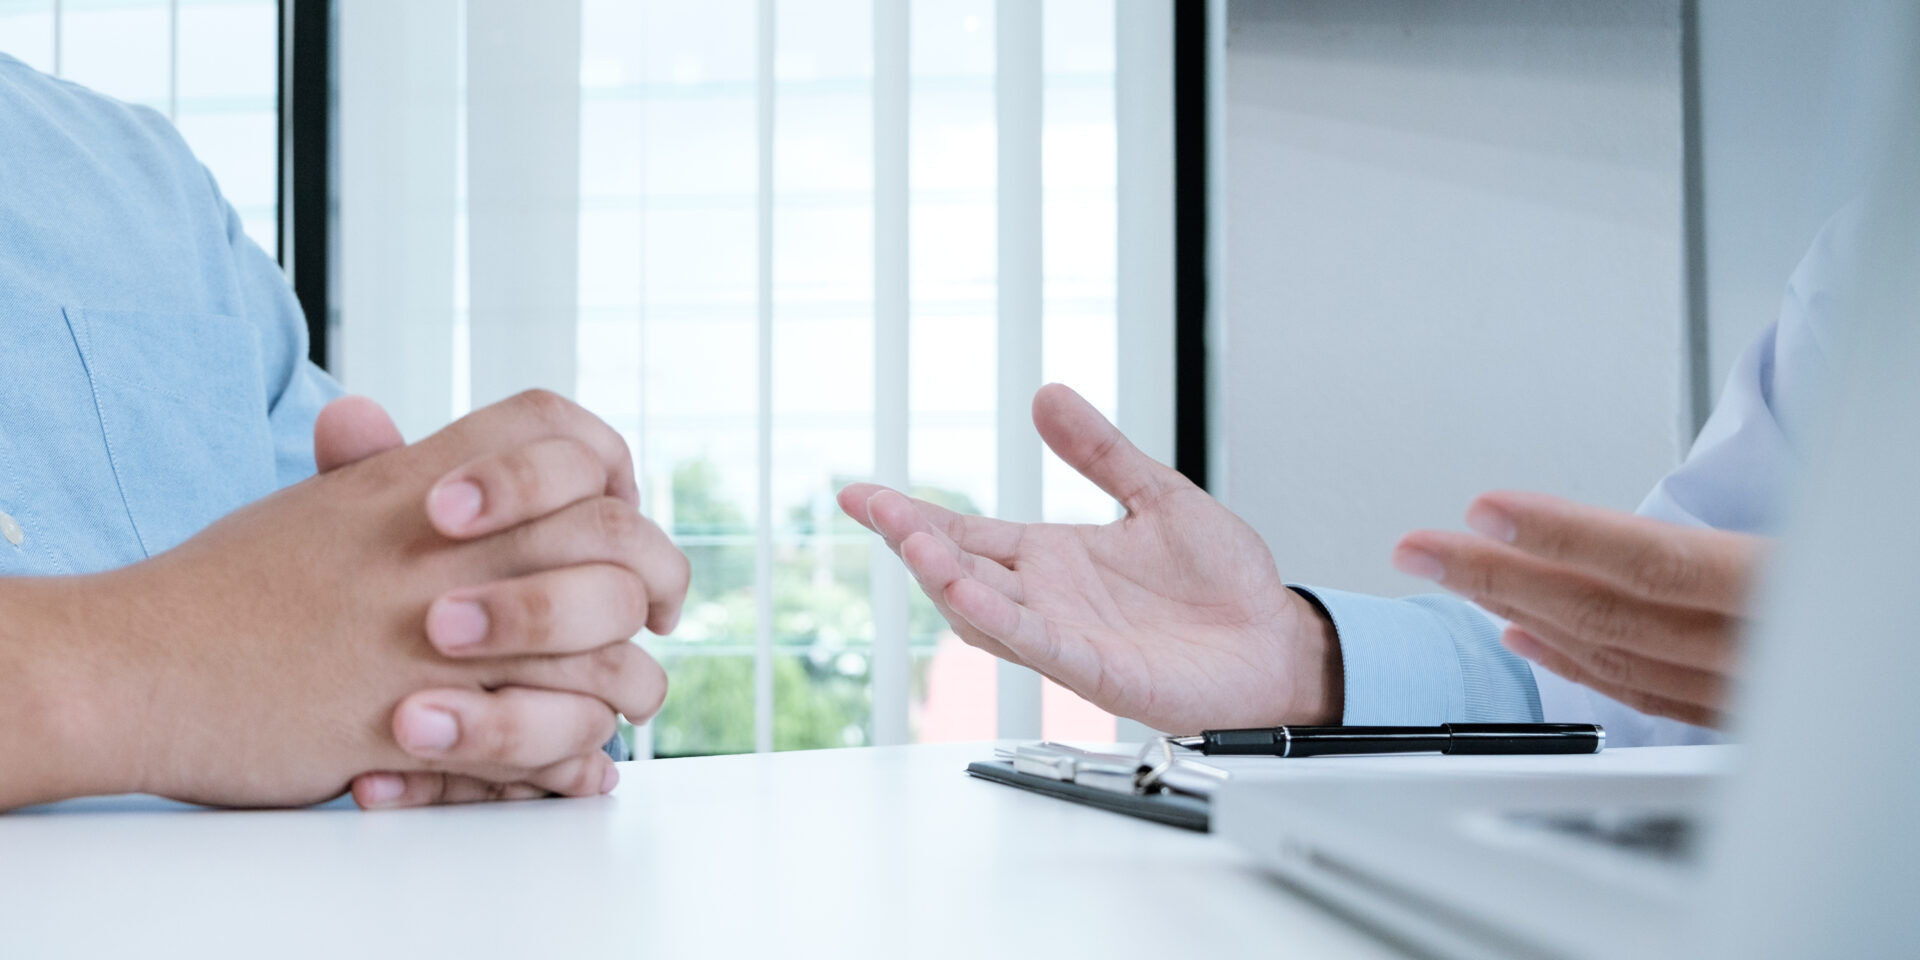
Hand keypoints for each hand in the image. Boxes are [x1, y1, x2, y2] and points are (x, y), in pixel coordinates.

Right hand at [72, 390, 682, 807]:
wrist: (131, 665)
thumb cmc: (228, 588)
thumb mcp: (317, 506)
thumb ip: (376, 463)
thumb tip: (375, 415)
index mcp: (421, 480)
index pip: (561, 428)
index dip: (614, 462)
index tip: (624, 508)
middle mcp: (442, 550)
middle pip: (615, 535)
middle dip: (660, 576)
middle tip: (661, 610)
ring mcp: (433, 639)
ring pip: (603, 654)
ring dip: (628, 683)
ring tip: (619, 698)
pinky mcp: (415, 726)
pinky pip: (545, 744)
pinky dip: (577, 760)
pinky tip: (580, 764)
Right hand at [838, 384, 1339, 733]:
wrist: (1277, 640)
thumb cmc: (1223, 584)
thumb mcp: (1157, 494)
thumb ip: (1100, 452)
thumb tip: (1048, 395)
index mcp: (1052, 558)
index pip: (965, 532)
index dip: (910, 514)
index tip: (857, 492)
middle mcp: (1047, 599)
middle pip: (959, 570)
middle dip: (913, 539)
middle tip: (874, 506)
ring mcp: (1068, 638)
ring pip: (986, 613)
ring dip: (946, 580)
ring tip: (913, 543)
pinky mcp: (1099, 672)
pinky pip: (1039, 647)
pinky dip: (1001, 623)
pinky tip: (968, 596)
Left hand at [1392, 491, 1763, 727]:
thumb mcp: (1887, 514)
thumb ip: (1746, 522)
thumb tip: (1641, 516)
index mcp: (1785, 593)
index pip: (1655, 562)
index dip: (1564, 537)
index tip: (1486, 512)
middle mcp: (1762, 651)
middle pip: (1607, 613)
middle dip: (1499, 576)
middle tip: (1420, 549)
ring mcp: (1753, 691)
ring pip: (1614, 655)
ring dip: (1521, 610)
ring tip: (1451, 573)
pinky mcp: (1743, 713)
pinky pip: (1642, 693)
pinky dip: (1573, 660)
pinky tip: (1520, 632)